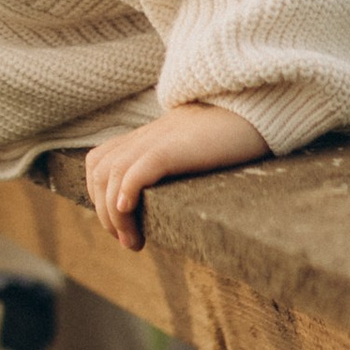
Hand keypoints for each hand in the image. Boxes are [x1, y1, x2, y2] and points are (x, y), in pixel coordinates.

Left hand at [82, 102, 269, 250]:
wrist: (251, 108)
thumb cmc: (229, 135)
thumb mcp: (191, 148)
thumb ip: (174, 162)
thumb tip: (169, 197)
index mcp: (146, 138)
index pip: (98, 163)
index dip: (99, 196)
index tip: (121, 224)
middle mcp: (144, 139)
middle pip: (99, 173)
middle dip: (105, 214)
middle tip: (130, 241)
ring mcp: (155, 141)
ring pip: (111, 175)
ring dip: (114, 215)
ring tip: (134, 241)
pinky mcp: (172, 148)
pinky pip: (136, 169)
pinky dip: (126, 191)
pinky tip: (130, 209)